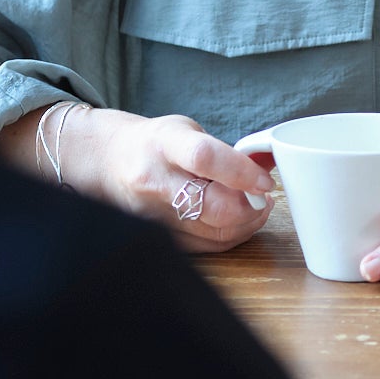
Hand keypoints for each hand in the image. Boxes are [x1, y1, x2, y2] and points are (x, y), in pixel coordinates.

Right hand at [0, 105, 274, 252]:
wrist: (110, 163)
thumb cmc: (156, 144)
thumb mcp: (188, 131)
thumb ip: (227, 151)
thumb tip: (268, 164)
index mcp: (165, 145)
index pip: (205, 159)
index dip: (242, 173)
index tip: (265, 181)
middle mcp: (156, 182)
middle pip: (214, 207)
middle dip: (250, 207)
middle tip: (264, 197)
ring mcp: (155, 215)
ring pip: (216, 232)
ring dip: (247, 223)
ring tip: (255, 206)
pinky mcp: (160, 237)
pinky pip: (208, 246)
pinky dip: (231, 236)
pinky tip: (236, 220)